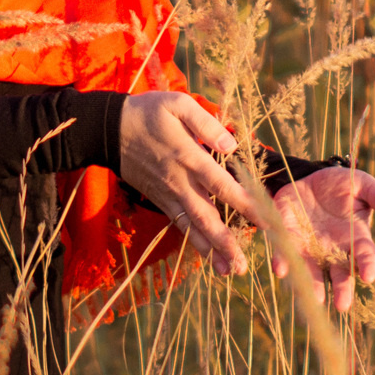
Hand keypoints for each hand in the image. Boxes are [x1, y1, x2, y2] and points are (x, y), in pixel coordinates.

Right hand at [117, 92, 259, 274]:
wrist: (109, 130)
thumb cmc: (148, 112)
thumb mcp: (176, 103)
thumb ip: (205, 123)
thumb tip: (231, 145)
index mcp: (188, 156)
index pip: (221, 184)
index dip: (244, 203)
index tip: (265, 221)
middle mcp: (179, 181)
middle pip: (205, 216)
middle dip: (225, 242)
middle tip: (244, 267)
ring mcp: (168, 194)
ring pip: (192, 227)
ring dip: (210, 250)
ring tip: (229, 272)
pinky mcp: (160, 200)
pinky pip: (179, 224)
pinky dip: (193, 242)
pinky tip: (208, 256)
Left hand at [270, 166, 374, 313]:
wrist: (309, 177)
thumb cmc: (342, 184)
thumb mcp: (363, 184)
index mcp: (355, 237)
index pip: (365, 255)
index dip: (368, 265)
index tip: (369, 276)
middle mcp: (333, 248)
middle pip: (340, 273)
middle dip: (341, 289)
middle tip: (342, 305)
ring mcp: (310, 245)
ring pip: (312, 270)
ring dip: (312, 285)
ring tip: (314, 300)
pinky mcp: (289, 236)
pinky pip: (286, 251)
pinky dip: (283, 261)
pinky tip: (281, 269)